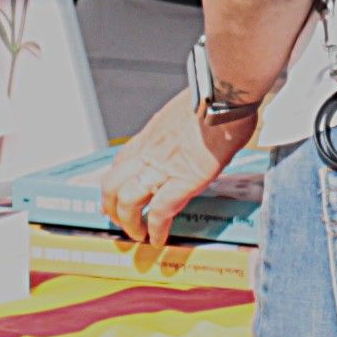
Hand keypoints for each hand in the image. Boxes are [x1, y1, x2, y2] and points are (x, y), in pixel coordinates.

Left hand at [102, 90, 251, 248]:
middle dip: (112, 208)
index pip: (120, 163)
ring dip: (129, 223)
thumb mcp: (186, 113)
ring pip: (128, 201)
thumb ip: (180, 129)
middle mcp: (149, 152)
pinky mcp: (183, 180)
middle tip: (121, 222)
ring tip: (138, 235)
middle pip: (112, 185)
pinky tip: (160, 239)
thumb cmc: (214, 99)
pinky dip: (156, 229)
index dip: (114, 184)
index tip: (115, 196)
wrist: (225, 97)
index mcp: (150, 135)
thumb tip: (191, 135)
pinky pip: (160, 211)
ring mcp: (163, 167)